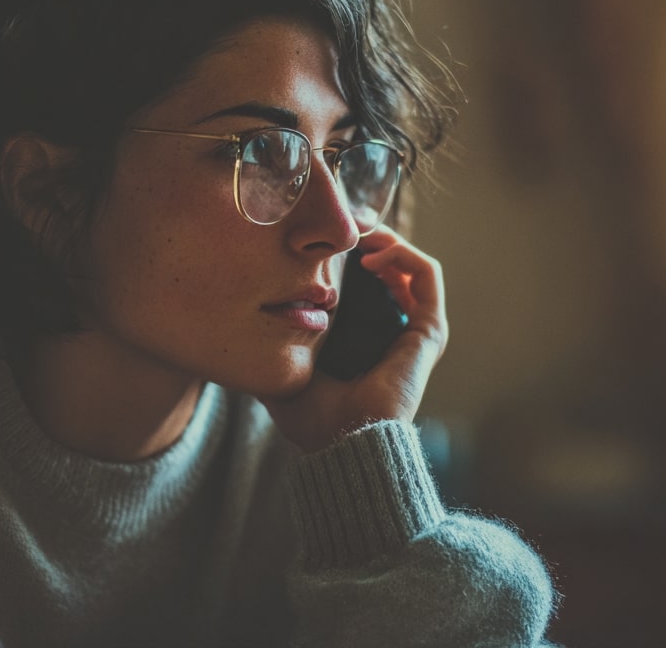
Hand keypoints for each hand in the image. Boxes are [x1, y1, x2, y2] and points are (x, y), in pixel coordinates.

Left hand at [260, 227, 448, 451]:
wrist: (345, 442)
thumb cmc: (313, 418)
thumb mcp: (282, 370)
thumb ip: (268, 345)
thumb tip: (235, 324)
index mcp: (363, 340)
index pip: (363, 284)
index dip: (346, 253)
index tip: (322, 236)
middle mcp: (393, 332)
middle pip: (388, 268)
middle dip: (365, 238)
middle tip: (340, 223)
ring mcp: (414, 331)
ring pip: (410, 265)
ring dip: (385, 239)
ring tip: (357, 234)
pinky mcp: (429, 331)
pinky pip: (426, 275)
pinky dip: (403, 254)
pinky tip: (372, 254)